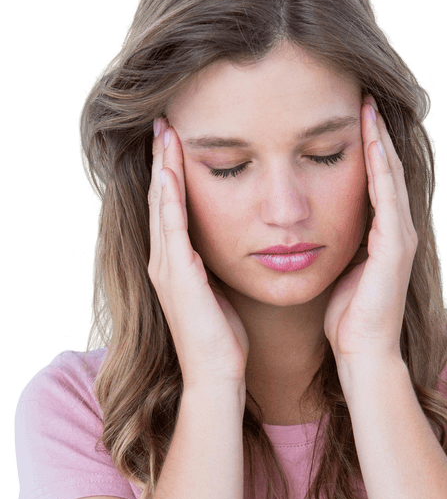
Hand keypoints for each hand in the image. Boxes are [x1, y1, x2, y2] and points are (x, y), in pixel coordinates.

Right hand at [147, 118, 249, 390]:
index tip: (176, 141)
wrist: (216, 376)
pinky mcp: (177, 276)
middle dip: (161, 160)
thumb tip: (235, 248)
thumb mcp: (221, 294)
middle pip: (160, 198)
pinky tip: (170, 172)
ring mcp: (166, 268)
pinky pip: (172, 227)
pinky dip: (169, 197)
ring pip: (161, 205)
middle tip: (163, 122)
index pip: (171, 208)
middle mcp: (164, 262)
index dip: (171, 173)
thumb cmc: (225, 342)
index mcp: (175, 265)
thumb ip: (217, 270)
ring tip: (164, 133)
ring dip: (162, 167)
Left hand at [323, 97, 417, 368]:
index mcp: (382, 237)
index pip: (375, 180)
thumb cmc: (346, 323)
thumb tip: (311, 229)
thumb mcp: (337, 273)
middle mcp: (397, 231)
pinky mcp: (395, 245)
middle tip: (364, 91)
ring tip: (367, 102)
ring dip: (379, 138)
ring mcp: (400, 236)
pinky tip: (370, 138)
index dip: (365, 146)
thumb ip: (333, 246)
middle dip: (375, 132)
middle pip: (386, 168)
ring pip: (389, 174)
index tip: (350, 112)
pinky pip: (386, 194)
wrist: (363, 355)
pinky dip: (379, 164)